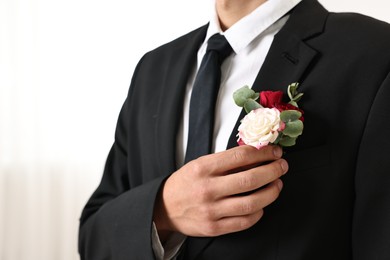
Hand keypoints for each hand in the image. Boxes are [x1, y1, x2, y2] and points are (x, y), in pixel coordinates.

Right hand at [153, 145, 287, 238]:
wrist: (165, 207)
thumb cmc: (186, 182)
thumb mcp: (200, 164)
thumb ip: (226, 161)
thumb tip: (257, 155)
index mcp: (203, 168)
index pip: (240, 156)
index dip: (263, 152)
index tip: (274, 151)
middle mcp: (208, 188)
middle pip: (250, 179)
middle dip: (272, 171)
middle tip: (282, 166)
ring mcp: (211, 210)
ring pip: (251, 202)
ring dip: (271, 192)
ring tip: (277, 184)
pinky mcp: (214, 227)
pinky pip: (244, 221)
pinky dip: (259, 212)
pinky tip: (262, 204)